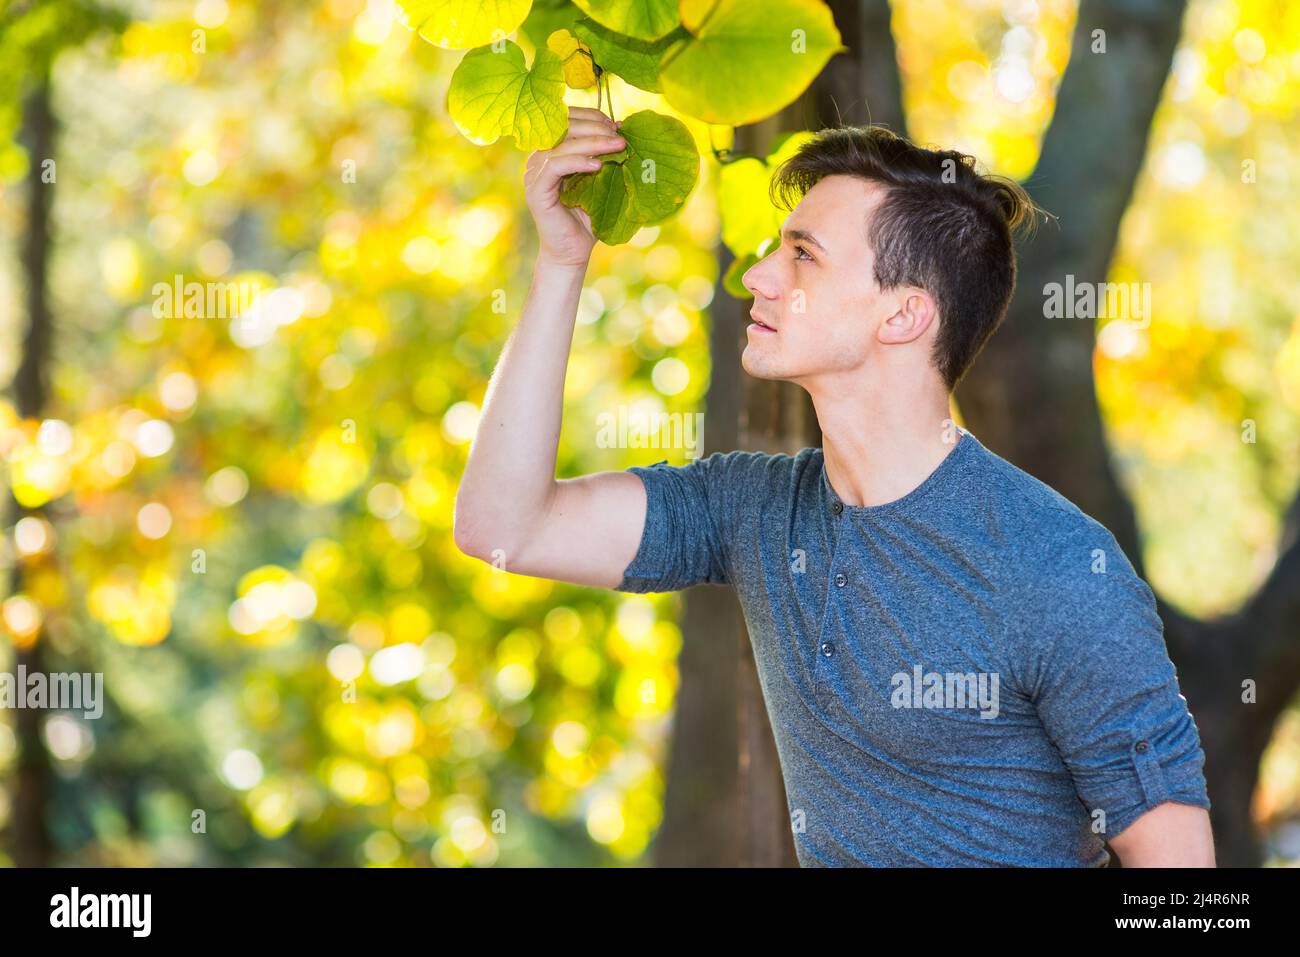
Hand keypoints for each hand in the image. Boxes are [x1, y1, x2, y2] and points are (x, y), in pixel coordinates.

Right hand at [524, 106, 626, 267]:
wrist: (574, 251)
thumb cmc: (588, 217)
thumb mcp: (600, 179)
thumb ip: (605, 154)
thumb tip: (621, 126)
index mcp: (552, 151)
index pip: (566, 120)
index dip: (592, 116)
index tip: (616, 124)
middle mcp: (538, 158)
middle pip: (564, 127)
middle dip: (595, 127)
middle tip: (619, 135)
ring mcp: (534, 174)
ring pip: (561, 145)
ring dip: (592, 142)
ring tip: (617, 146)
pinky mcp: (536, 191)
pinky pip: (555, 166)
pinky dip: (578, 161)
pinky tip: (598, 165)